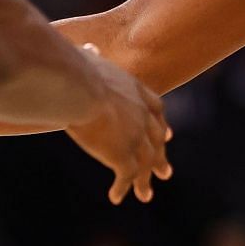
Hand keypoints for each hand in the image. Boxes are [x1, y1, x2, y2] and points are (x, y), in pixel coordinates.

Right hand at [64, 46, 171, 203]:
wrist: (80, 88)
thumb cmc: (77, 70)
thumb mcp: (89, 59)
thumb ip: (91, 57)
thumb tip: (87, 48)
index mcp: (136, 92)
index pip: (156, 109)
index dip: (161, 124)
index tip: (167, 135)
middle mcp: (143, 116)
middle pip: (156, 140)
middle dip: (160, 157)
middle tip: (165, 171)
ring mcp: (136, 137)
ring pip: (145, 164)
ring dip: (145, 180)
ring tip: (146, 194)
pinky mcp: (123, 156)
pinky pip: (126, 177)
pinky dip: (122, 188)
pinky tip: (116, 197)